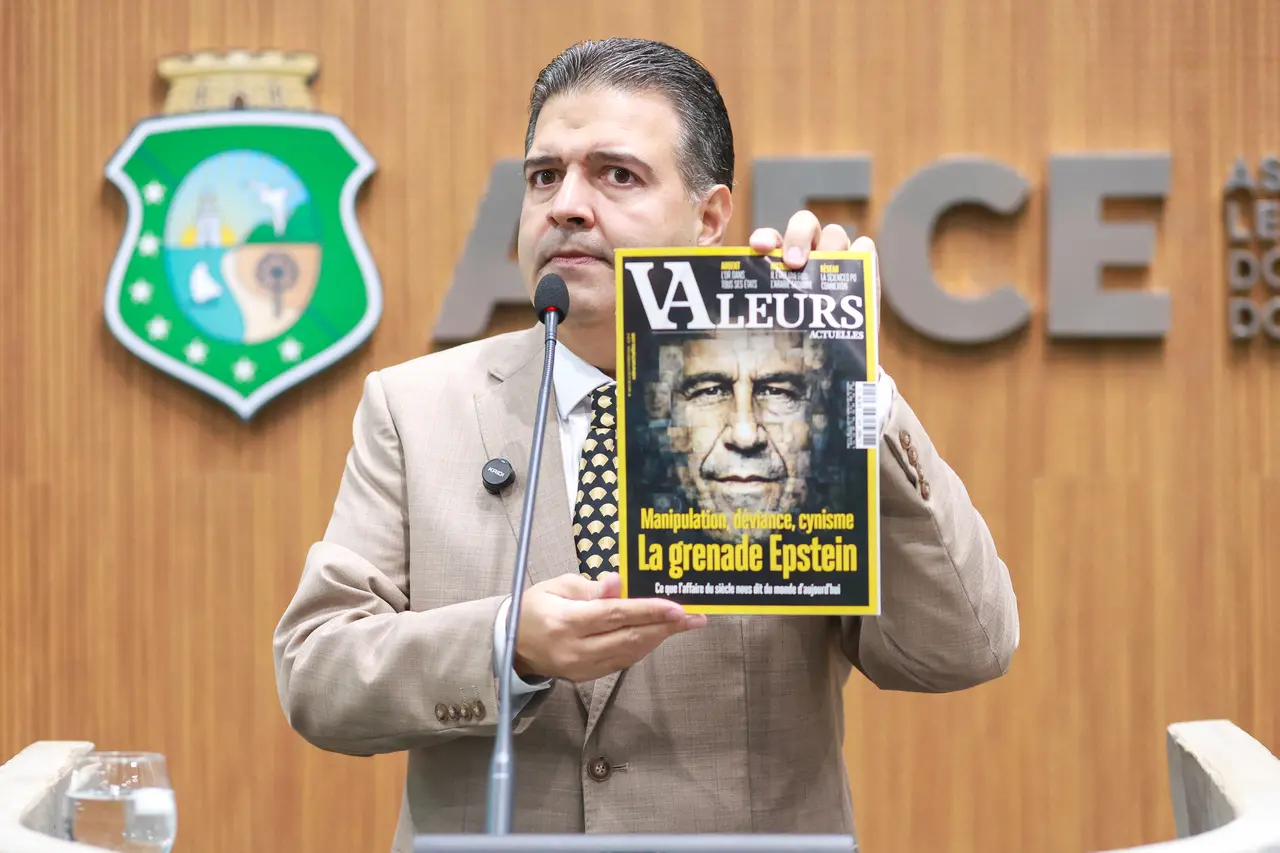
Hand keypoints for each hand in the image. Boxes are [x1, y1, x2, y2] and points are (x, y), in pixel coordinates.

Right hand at [513, 571, 706, 682]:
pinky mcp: (587, 678)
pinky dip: (643, 647)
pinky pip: (622, 662)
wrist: (512, 645)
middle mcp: (575, 649)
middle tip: (695, 617)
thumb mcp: (557, 586)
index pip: (614, 615)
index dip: (647, 611)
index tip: (676, 607)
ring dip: (659, 637)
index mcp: (565, 622)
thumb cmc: (535, 607)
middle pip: (628, 638)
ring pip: (630, 653)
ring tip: (684, 624)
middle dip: (665, 627)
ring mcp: (582, 668)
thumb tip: (620, 582)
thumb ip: (590, 587)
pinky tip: (658, 634)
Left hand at [749, 210, 880, 330]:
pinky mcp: (863, 264)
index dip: (766, 237)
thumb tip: (741, 324)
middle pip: (805, 223)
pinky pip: (864, 246)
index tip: (759, 247)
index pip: (771, 238)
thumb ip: (764, 315)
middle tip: (794, 262)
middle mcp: (810, 250)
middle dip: (798, 236)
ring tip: (824, 274)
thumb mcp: (778, 325)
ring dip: (829, 248)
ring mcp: (836, 255)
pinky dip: (859, 252)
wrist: (836, 354)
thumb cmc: (800, 334)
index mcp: (782, 258)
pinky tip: (851, 270)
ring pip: (834, 233)